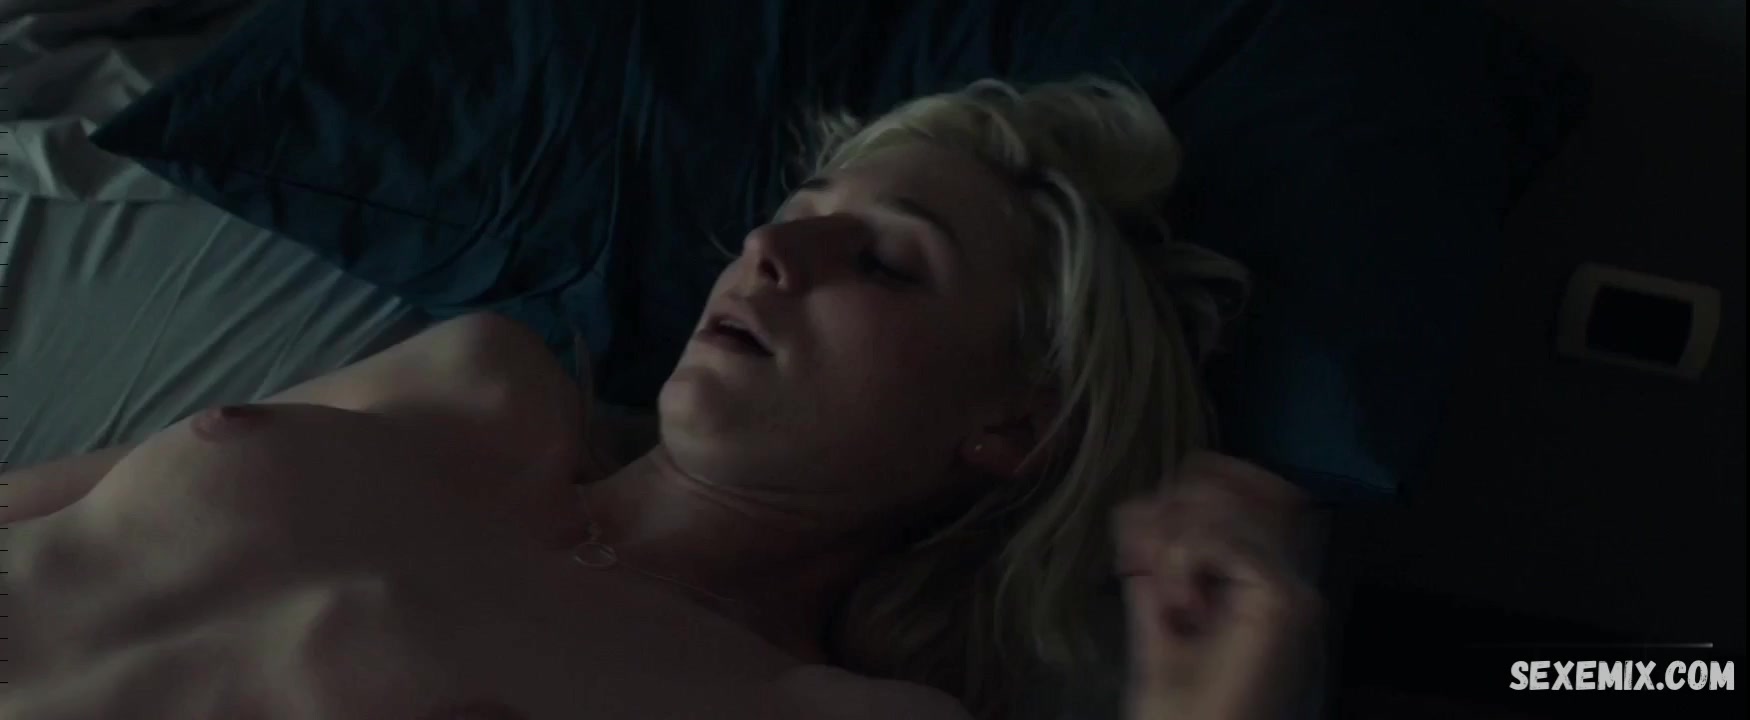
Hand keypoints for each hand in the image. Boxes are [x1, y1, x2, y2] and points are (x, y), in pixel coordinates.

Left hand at [1115, 452, 1323, 719]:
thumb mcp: (1158, 618)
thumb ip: (1157, 564)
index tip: (1143, 544)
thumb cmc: (1183, 711)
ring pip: (1221, 500)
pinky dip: (1181, 561)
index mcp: (1262, 581)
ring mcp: (1291, 588)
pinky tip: (1182, 606)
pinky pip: (1219, 537)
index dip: (1181, 495)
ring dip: (1173, 541)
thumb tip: (1142, 509)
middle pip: (1228, 481)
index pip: (1236, 488)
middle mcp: (1287, 577)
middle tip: (1148, 565)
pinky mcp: (1284, 601)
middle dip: (1169, 511)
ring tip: (1169, 596)